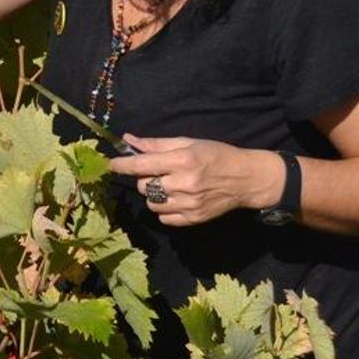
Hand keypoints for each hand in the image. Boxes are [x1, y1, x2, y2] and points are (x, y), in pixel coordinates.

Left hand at [108, 135, 284, 226]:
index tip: (111, 165)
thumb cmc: (216, 155)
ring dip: (153, 194)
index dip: (122, 165)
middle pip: (144, 185)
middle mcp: (184, 183)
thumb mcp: (188, 143)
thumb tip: (127, 139)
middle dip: (144, 178)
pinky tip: (175, 199)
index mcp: (182, 160)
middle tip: (158, 172)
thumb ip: (156, 144)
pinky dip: (164, 209)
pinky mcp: (194, 219)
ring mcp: (190, 204)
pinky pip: (164, 217)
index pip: (141, 165)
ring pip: (151, 203)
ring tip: (169, 185)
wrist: (247, 179)